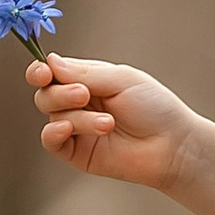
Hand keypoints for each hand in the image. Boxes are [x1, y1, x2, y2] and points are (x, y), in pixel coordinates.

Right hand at [26, 59, 214, 214]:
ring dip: (77, 116)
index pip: (52, 71)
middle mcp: (78, 102)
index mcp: (88, 79)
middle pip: (45, 93)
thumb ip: (82, 73)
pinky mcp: (77, 152)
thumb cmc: (154, 107)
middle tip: (85, 95)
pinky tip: (68, 129)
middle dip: (60, 92)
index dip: (42, 70)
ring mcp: (77, 128)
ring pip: (52, 115)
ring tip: (108, 123)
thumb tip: (48, 62)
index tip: (44, 72)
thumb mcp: (120, 80)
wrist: (173, 145)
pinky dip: (55, 132)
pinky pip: (51, 140)